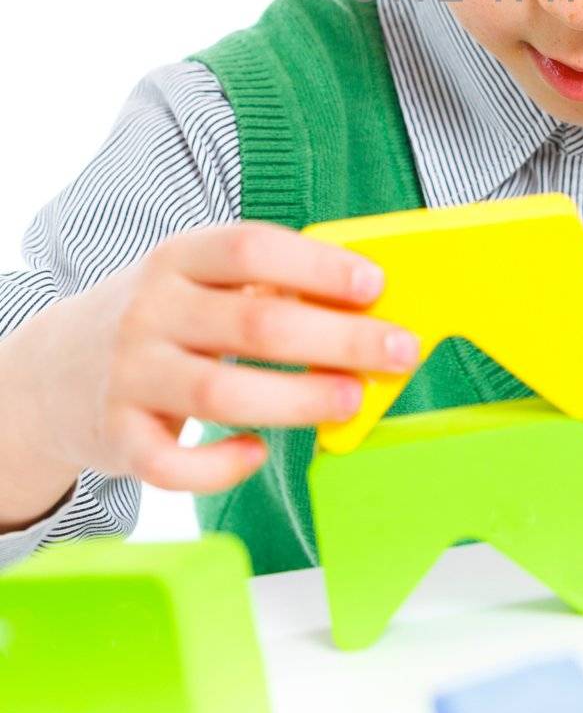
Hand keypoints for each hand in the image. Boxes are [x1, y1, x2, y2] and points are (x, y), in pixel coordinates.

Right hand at [16, 222, 419, 495]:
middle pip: (254, 324)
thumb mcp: (198, 283)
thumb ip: (266, 288)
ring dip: (297, 400)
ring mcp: (130, 374)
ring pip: (220, 393)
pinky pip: (172, 464)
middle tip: (397, 352)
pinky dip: (221, 465)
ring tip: (349, 401)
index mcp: (178, 258)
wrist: (54, 371)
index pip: (250, 248)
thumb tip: (365, 307)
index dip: (316, 266)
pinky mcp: (117, 437)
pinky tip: (257, 452)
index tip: (374, 284)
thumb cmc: (162, 320)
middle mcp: (150, 311)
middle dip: (337, 339)